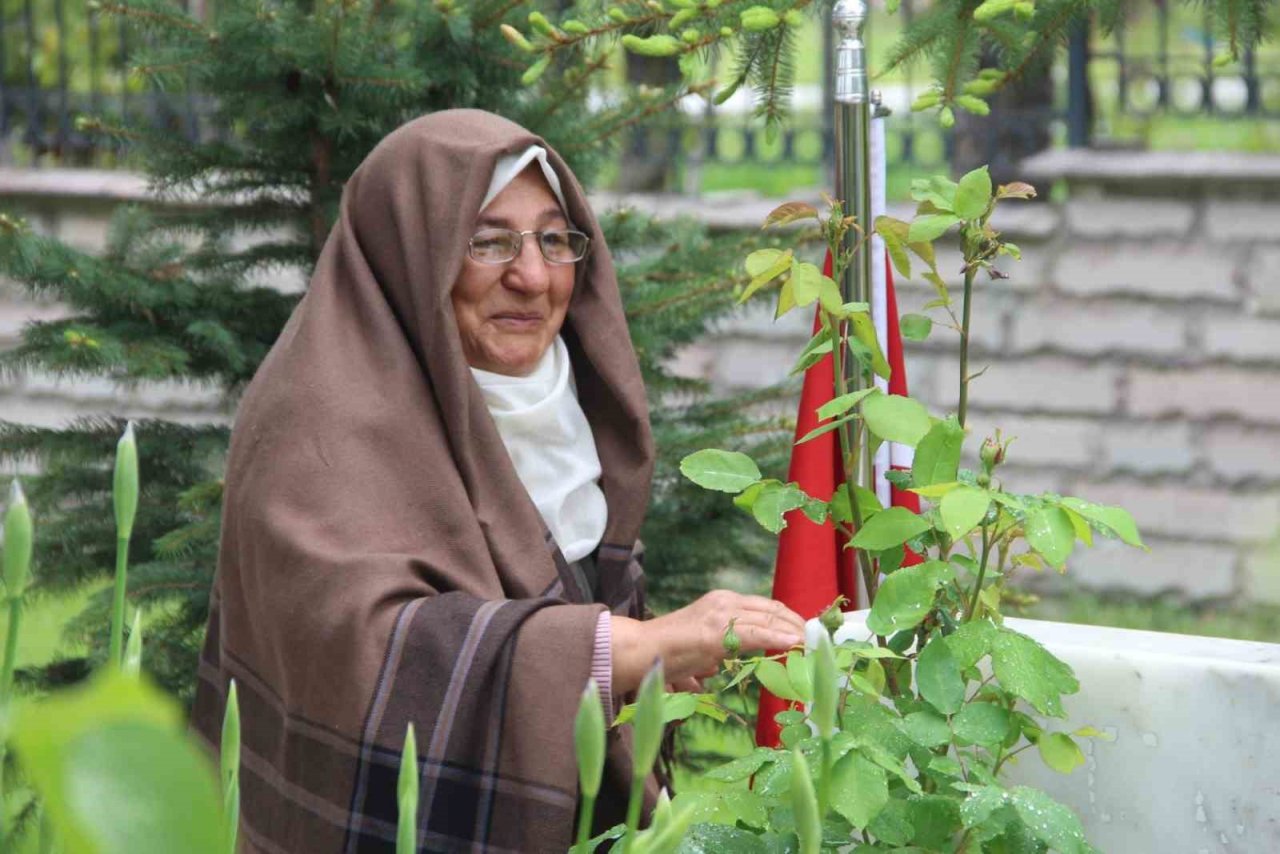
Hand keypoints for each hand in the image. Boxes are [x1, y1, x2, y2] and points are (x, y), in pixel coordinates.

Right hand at [611, 590, 805, 693]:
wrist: (641, 650)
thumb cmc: (669, 653)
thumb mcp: (706, 646)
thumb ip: (725, 648)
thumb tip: (726, 669)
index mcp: (723, 601)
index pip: (765, 606)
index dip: (789, 618)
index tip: (808, 632)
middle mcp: (724, 601)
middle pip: (772, 609)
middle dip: (797, 624)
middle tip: (818, 639)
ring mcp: (720, 614)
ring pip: (768, 619)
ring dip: (794, 631)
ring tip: (813, 643)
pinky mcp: (716, 632)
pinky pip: (755, 634)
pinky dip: (778, 638)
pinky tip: (794, 643)